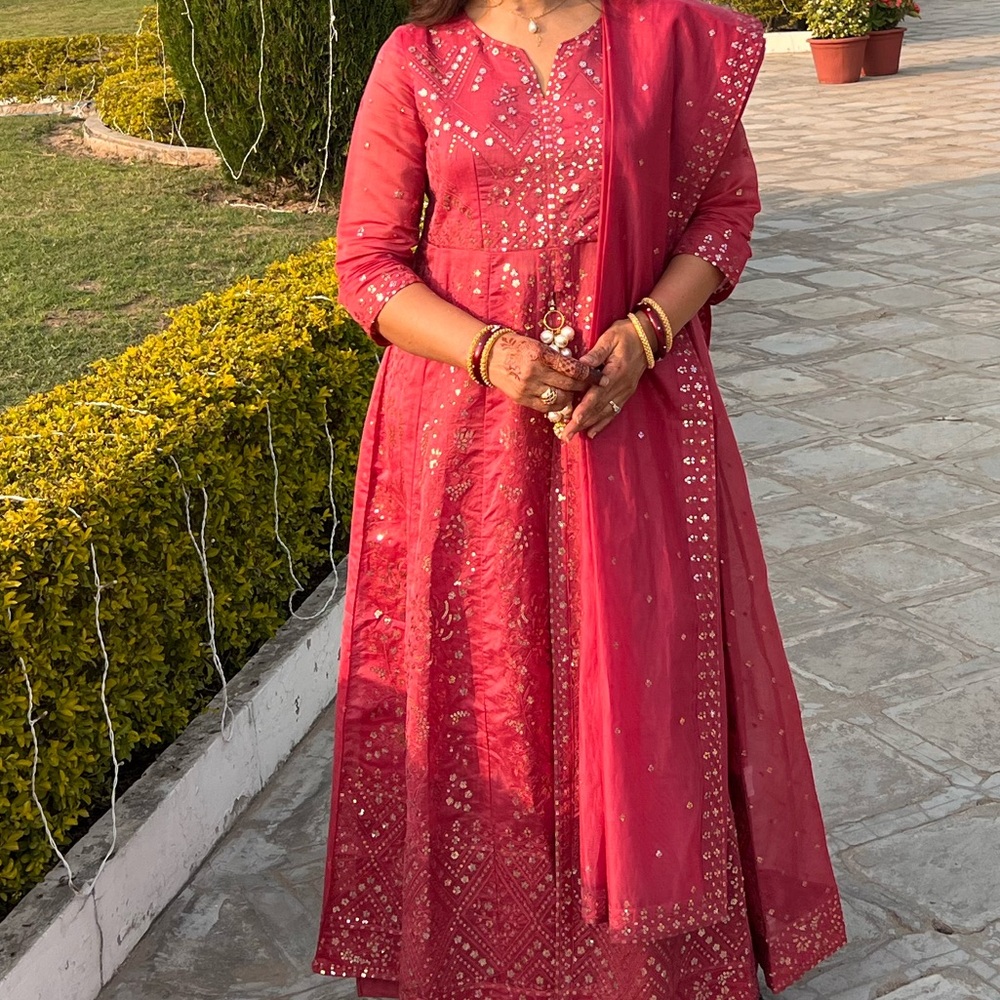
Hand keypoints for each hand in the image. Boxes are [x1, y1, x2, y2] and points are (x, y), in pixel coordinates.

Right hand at [487, 332, 597, 412]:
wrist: (489, 356)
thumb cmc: (517, 346)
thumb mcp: (538, 345)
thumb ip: (557, 357)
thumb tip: (580, 369)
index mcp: (541, 354)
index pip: (573, 368)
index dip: (590, 374)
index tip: (600, 377)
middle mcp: (535, 372)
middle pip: (569, 385)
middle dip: (584, 387)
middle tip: (593, 387)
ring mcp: (528, 388)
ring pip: (560, 399)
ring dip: (570, 398)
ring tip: (574, 393)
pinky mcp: (522, 399)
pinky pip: (546, 406)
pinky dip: (556, 404)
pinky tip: (560, 399)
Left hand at [561, 319, 647, 442]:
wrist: (647, 336)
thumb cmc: (625, 334)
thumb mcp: (609, 338)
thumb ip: (595, 354)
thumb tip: (579, 365)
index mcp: (615, 372)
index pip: (597, 394)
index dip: (584, 408)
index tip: (573, 420)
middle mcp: (621, 386)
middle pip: (598, 408)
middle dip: (581, 423)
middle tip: (566, 435)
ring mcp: (625, 391)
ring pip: (605, 413)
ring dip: (589, 425)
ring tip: (575, 435)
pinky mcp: (626, 393)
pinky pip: (613, 411)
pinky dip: (602, 423)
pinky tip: (592, 432)